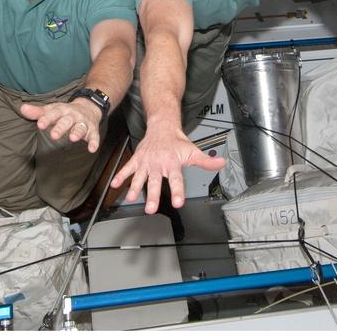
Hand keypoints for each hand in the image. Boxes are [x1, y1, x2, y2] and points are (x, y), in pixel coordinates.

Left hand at [20, 99, 102, 151]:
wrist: (89, 107)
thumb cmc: (65, 112)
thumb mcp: (52, 110)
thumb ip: (37, 112)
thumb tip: (22, 108)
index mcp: (62, 110)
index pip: (53, 114)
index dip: (47, 119)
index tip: (40, 124)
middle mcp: (73, 116)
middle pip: (67, 121)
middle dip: (61, 127)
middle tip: (54, 135)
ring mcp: (83, 123)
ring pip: (80, 127)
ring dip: (77, 132)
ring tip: (72, 139)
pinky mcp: (92, 130)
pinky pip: (94, 136)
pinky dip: (94, 142)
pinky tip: (92, 149)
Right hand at [109, 125, 223, 213]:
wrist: (162, 126)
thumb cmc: (177, 142)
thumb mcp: (193, 151)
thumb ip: (206, 161)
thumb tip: (221, 163)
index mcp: (173, 163)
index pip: (176, 179)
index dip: (177, 191)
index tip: (177, 202)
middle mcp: (159, 164)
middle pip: (155, 181)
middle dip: (152, 195)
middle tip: (151, 208)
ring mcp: (147, 162)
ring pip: (140, 177)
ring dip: (134, 187)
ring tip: (131, 198)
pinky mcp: (137, 159)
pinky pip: (127, 168)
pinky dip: (121, 176)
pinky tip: (115, 185)